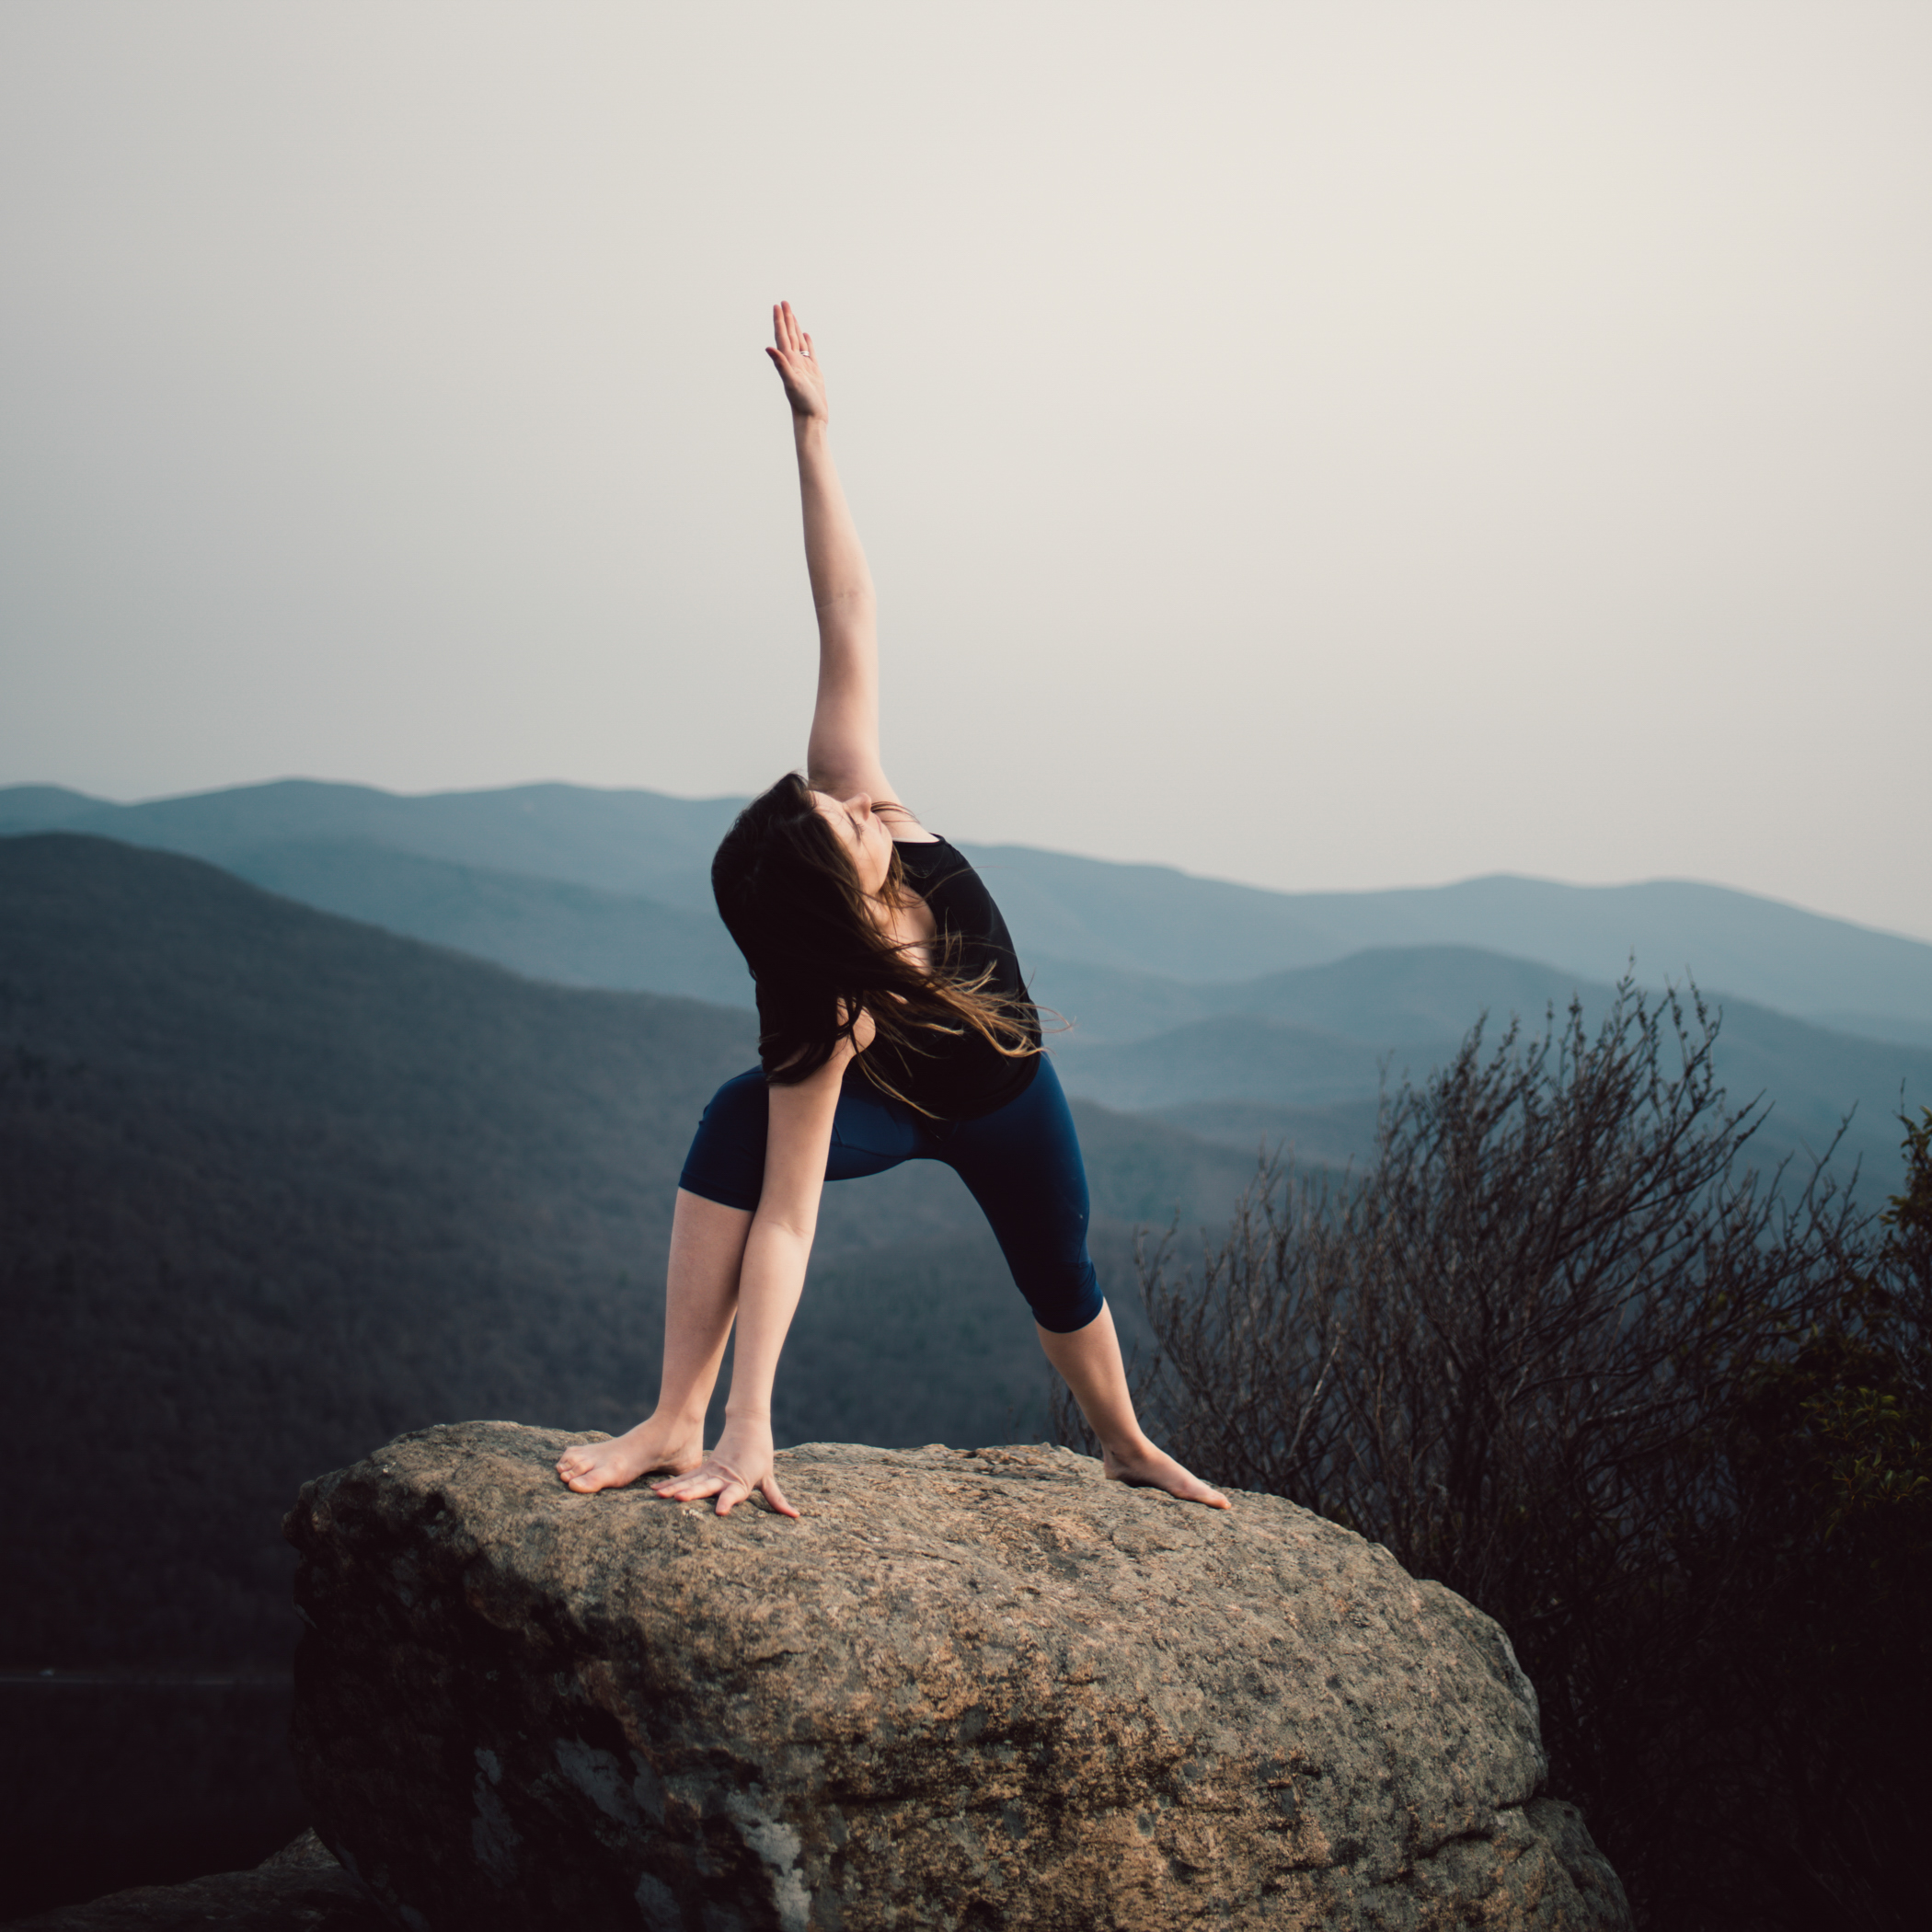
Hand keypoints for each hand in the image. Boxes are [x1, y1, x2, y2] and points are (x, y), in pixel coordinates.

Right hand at [651, 1418, 798, 1517]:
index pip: (734, 1493)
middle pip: (706, 1486)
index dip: (727, 1502)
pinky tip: (656, 1491)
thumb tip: (796, 1517)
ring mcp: (711, 1471)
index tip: (720, 1511)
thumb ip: (777, 1499)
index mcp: (741, 1480)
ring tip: (659, 1496)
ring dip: (675, 1488)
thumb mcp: (768, 1477)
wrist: (749, 1425)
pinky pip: (685, 1478)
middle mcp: (723, 1476)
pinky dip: (671, 1484)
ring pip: (691, 1481)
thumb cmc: (761, 1454)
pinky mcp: (703, 1468)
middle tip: (677, 1499)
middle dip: (692, 1494)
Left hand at [765, 300, 827, 421]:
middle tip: (784, 302)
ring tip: (792, 315)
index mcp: (788, 361)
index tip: (777, 306)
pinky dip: (807, 342)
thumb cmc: (801, 403)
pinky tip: (806, 335)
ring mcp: (803, 366)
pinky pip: (810, 352)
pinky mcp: (813, 372)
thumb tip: (768, 348)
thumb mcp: (791, 382)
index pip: (782, 336)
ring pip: (798, 342)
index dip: (779, 321)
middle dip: (786, 319)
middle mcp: (794, 362)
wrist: (811, 418)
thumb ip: (780, 364)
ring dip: (795, 328)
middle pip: (789, 335)